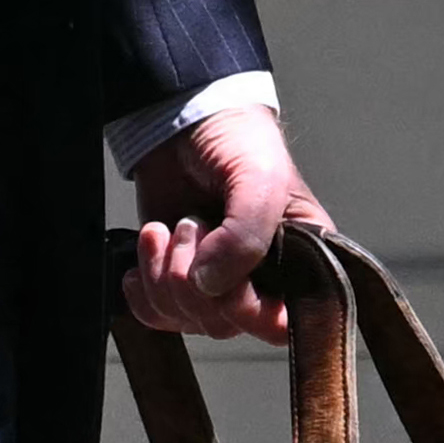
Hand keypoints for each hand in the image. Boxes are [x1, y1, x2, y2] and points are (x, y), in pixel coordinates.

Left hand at [120, 102, 319, 344]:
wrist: (182, 119)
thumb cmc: (237, 140)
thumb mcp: (260, 178)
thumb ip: (247, 234)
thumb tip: (210, 284)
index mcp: (300, 261)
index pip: (281, 322)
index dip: (249, 312)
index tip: (225, 281)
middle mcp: (261, 280)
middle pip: (226, 323)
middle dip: (195, 279)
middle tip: (191, 225)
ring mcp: (216, 280)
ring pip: (187, 318)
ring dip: (164, 274)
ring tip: (167, 227)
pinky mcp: (176, 277)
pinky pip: (157, 314)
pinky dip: (143, 290)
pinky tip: (147, 252)